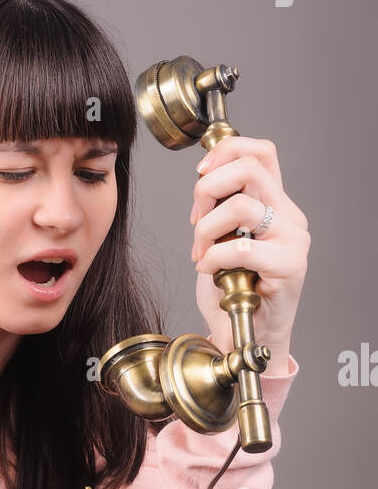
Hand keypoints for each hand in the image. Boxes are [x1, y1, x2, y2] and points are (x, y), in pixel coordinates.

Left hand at [189, 136, 309, 371]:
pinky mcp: (289, 266)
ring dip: (206, 230)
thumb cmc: (235, 291)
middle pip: (249, 168)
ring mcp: (293, 239)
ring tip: (201, 253)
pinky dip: (214, 258)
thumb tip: (204, 180)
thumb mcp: (223, 238)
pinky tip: (207, 270)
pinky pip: (242, 248)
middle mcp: (289, 216)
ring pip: (240, 206)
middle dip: (207, 190)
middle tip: (195, 221)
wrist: (249, 336)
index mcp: (276, 203)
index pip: (260, 152)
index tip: (200, 174)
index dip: (225, 152)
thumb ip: (220, 208)